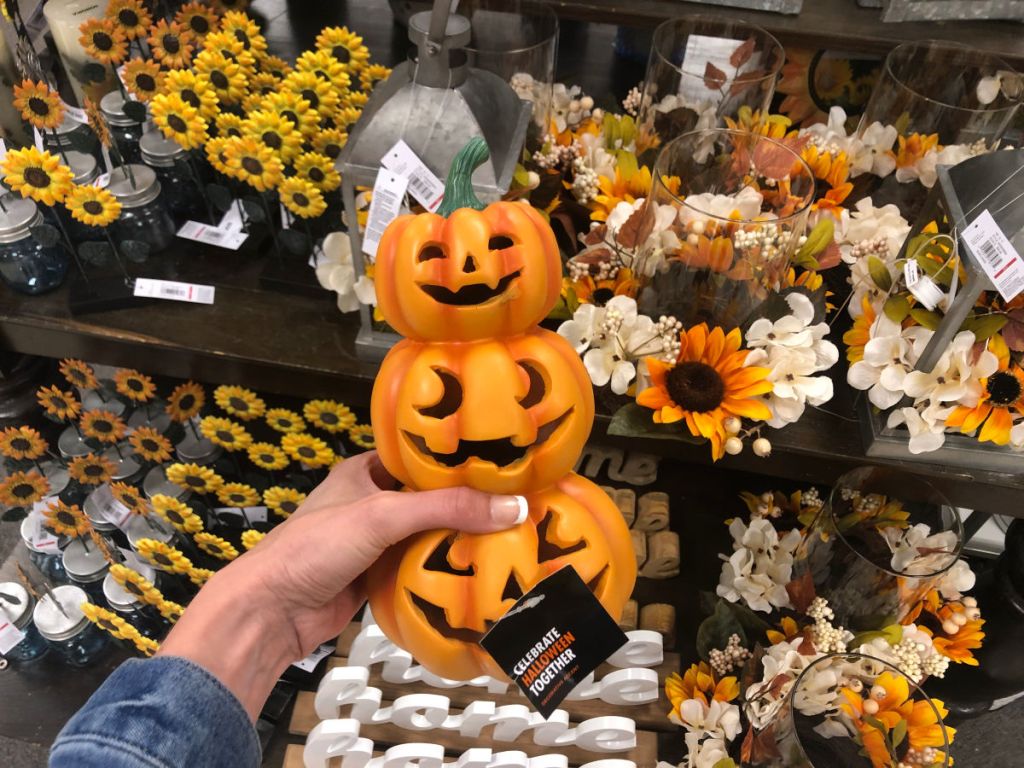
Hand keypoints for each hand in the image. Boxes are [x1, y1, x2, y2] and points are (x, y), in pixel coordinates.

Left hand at [157, 452, 526, 718]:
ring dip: (457, 541)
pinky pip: (419, 569)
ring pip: (426, 536)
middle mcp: (371, 502)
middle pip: (429, 499)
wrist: (272, 611)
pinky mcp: (377, 578)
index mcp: (365, 471)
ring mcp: (374, 543)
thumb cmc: (316, 547)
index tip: (503, 462)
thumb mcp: (384, 515)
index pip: (421, 457)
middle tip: (517, 503)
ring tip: (511, 535)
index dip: (458, 459)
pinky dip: (443, 571)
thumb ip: (447, 508)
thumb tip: (513, 507)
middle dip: (466, 504)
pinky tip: (478, 571)